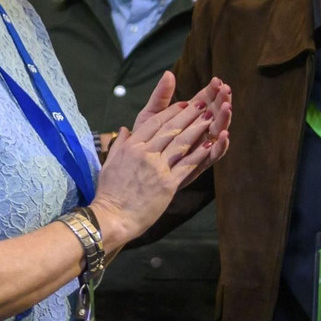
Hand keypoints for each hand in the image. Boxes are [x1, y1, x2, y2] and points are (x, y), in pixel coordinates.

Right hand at [89, 73, 231, 248]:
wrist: (112, 217)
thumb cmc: (109, 193)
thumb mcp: (109, 164)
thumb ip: (119, 144)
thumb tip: (124, 128)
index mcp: (131, 147)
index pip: (155, 123)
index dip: (171, 111)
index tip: (184, 103)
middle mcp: (145, 153)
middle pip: (171, 128)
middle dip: (188, 114)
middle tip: (203, 102)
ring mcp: (157, 168)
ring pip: (181, 143)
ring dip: (198, 128)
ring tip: (211, 117)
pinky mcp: (168, 184)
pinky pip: (187, 164)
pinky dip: (200, 153)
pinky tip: (211, 144)